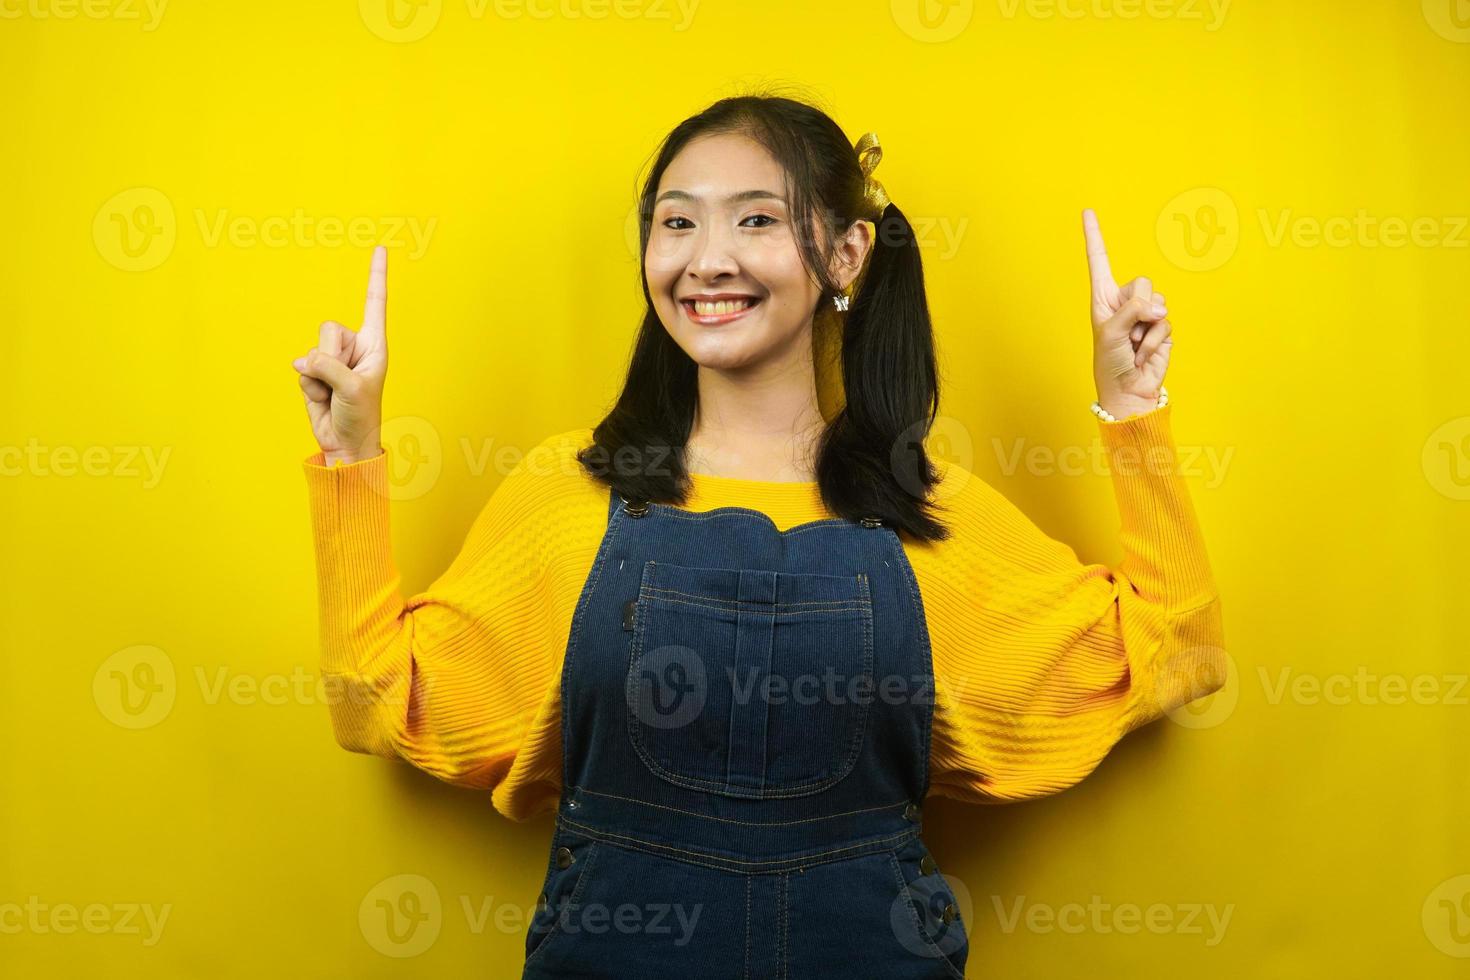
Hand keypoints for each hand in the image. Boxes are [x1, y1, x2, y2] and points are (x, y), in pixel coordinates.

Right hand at [292, 246, 388, 464]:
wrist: (345, 443)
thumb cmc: (361, 416)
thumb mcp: (352, 388)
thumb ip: (328, 366)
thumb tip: (304, 359)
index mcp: (374, 344)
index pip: (375, 302)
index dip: (376, 275)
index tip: (381, 247)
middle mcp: (354, 347)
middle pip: (330, 328)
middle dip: (331, 356)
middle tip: (342, 382)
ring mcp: (333, 359)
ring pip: (313, 349)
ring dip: (319, 375)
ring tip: (334, 393)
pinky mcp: (314, 372)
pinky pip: (302, 368)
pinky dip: (309, 386)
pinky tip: (322, 398)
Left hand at [1082, 209, 1171, 418]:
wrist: (1128, 391)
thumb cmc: (1110, 363)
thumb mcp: (1111, 333)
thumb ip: (1133, 311)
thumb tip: (1159, 307)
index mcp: (1103, 298)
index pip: (1099, 261)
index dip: (1094, 236)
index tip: (1087, 211)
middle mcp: (1124, 302)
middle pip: (1141, 282)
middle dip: (1138, 306)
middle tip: (1128, 331)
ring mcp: (1145, 313)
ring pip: (1158, 300)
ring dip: (1146, 327)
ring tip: (1134, 345)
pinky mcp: (1162, 327)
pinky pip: (1165, 323)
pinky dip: (1155, 340)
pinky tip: (1144, 352)